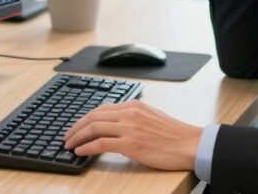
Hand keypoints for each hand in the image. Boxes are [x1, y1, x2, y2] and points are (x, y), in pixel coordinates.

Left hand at [63, 100, 202, 170]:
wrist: (190, 144)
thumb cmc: (175, 135)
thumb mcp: (152, 117)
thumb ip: (134, 118)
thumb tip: (118, 127)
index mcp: (134, 105)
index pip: (102, 109)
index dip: (85, 119)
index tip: (77, 126)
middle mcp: (130, 113)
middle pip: (93, 116)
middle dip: (76, 127)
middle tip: (67, 136)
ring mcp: (129, 128)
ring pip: (94, 128)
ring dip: (78, 137)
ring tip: (70, 145)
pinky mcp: (130, 144)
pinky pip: (101, 144)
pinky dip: (87, 147)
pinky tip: (81, 151)